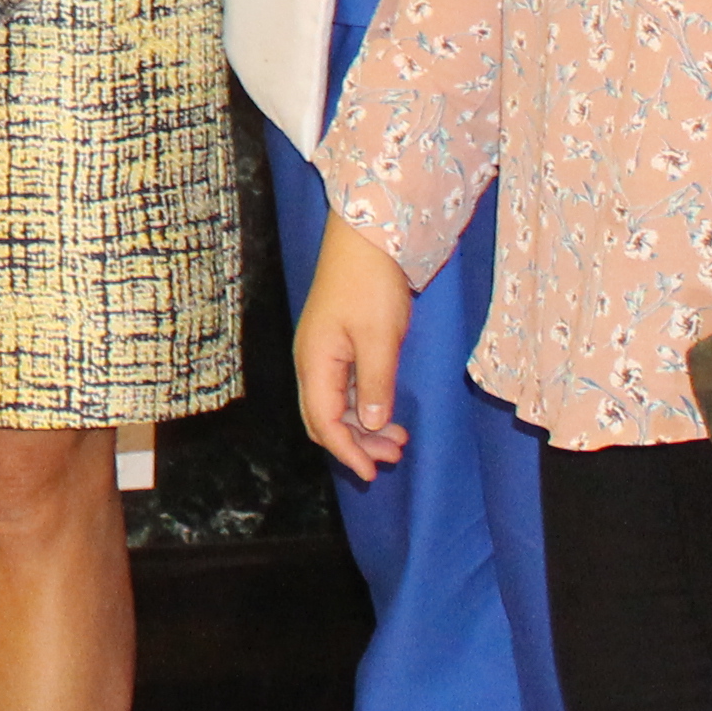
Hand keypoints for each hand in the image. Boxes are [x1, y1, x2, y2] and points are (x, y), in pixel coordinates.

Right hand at [293, 219, 420, 482]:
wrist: (366, 237)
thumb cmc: (369, 284)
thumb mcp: (379, 339)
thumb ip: (374, 385)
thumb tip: (369, 425)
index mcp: (314, 362)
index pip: (323, 421)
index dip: (346, 451)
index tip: (371, 473)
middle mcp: (312, 361)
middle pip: (324, 418)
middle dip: (356, 443)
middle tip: (394, 456)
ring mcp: (324, 352)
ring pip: (337, 404)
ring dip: (364, 426)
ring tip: (398, 440)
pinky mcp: (339, 343)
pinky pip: (345, 387)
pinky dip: (365, 405)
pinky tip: (386, 411)